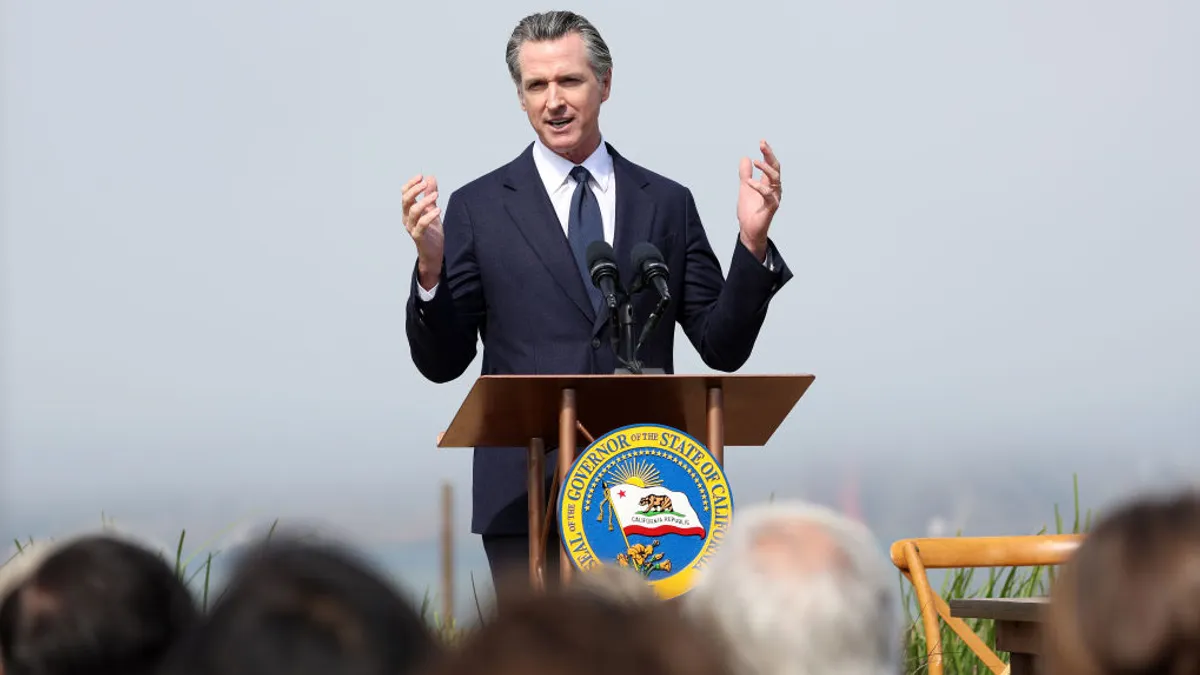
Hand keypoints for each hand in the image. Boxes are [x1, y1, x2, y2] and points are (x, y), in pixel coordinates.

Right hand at [402, 174, 444, 287]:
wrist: (434, 252)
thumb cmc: (431, 232)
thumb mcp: (432, 210)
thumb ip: (430, 195)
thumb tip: (430, 177)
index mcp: (408, 211)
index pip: (405, 194)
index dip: (411, 184)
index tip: (421, 176)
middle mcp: (407, 218)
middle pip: (406, 200)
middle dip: (415, 190)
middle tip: (425, 183)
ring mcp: (411, 228)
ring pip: (413, 211)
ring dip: (424, 201)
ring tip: (436, 195)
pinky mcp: (418, 236)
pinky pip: (422, 225)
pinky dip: (429, 216)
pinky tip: (438, 210)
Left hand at [736, 140, 781, 260]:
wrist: (748, 229)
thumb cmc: (749, 210)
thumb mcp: (745, 188)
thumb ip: (745, 174)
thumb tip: (745, 157)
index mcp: (769, 183)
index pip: (770, 165)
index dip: (767, 153)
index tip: (762, 142)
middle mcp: (774, 189)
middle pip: (775, 168)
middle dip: (769, 155)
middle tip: (762, 144)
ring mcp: (774, 197)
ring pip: (775, 178)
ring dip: (765, 168)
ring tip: (755, 161)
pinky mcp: (772, 207)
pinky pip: (768, 194)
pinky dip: (758, 187)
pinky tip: (748, 183)